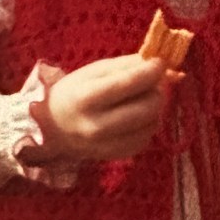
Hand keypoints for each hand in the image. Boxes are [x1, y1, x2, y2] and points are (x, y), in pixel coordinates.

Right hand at [29, 54, 167, 161]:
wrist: (53, 127)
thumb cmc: (77, 91)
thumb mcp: (96, 71)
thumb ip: (130, 65)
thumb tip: (166, 66)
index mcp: (87, 97)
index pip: (129, 83)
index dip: (151, 71)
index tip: (159, 62)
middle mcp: (96, 125)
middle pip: (146, 107)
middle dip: (156, 90)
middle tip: (150, 83)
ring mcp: (106, 145)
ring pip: (151, 123)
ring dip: (153, 108)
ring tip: (140, 99)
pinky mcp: (116, 156)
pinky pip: (146, 138)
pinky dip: (148, 124)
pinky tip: (136, 117)